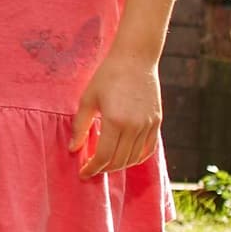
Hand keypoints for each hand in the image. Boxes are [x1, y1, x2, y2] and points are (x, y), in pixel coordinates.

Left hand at [71, 50, 160, 177]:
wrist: (135, 58)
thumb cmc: (108, 76)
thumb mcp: (88, 99)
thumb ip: (80, 126)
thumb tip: (73, 149)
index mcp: (115, 121)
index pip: (104, 157)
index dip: (92, 168)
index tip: (83, 173)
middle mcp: (134, 126)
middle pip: (119, 161)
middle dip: (104, 169)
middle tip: (92, 168)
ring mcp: (148, 125)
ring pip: (134, 158)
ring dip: (119, 165)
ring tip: (106, 162)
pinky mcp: (157, 122)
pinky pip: (148, 149)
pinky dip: (136, 158)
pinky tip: (125, 157)